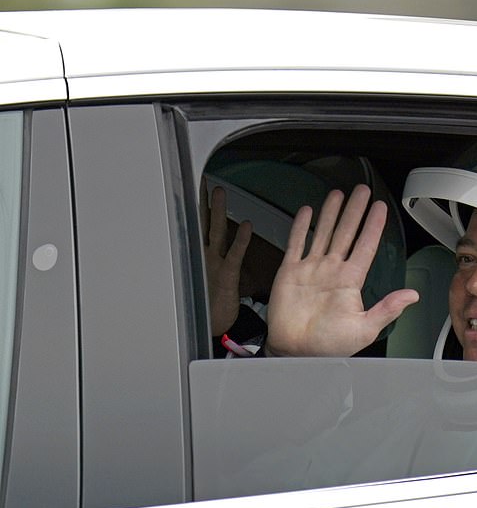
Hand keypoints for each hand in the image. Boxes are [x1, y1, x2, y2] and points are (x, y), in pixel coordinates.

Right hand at [201, 178, 251, 336]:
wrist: (215, 327)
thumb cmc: (215, 303)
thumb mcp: (214, 276)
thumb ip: (218, 256)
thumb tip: (222, 239)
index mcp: (203, 254)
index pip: (202, 223)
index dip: (202, 204)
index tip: (200, 184)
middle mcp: (205, 256)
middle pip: (203, 223)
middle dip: (203, 201)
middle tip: (202, 180)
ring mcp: (213, 265)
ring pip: (215, 233)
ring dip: (217, 213)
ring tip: (219, 193)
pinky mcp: (226, 276)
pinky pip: (234, 255)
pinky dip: (240, 240)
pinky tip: (245, 226)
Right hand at [265, 184, 418, 356]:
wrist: (295, 352)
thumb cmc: (328, 345)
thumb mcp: (364, 329)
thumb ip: (387, 310)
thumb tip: (412, 295)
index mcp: (350, 281)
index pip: (365, 245)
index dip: (373, 225)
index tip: (380, 208)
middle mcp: (332, 270)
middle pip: (346, 232)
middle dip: (354, 211)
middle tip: (362, 191)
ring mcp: (311, 269)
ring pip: (323, 233)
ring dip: (331, 213)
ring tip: (337, 194)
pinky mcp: (290, 272)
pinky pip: (296, 244)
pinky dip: (301, 227)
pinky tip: (307, 212)